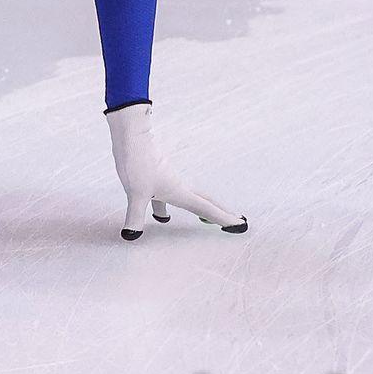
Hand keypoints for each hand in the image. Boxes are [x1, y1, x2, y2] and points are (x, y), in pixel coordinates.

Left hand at [105, 102, 246, 240]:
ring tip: (203, 221)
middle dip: (219, 212)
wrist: (131, 137)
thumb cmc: (137, 163)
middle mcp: (178, 186)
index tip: (240, 224)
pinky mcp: (156, 177)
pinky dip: (171, 207)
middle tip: (235, 219)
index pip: (206, 209)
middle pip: (204, 201)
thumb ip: (135, 216)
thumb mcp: (136, 194)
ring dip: (198, 209)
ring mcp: (167, 180)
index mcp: (179, 192)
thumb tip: (132, 235)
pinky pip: (170, 196)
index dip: (223, 218)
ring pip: (188, 199)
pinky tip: (161, 215)